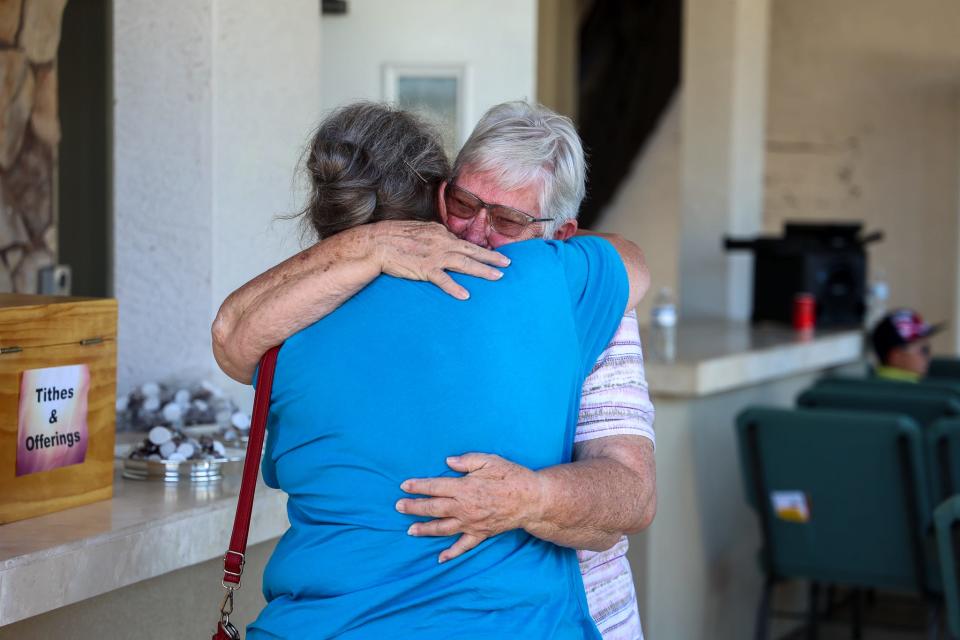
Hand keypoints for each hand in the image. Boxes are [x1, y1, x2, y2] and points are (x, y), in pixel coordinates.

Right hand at [369, 221, 510, 299]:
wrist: (377, 243)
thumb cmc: (394, 236)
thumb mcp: (419, 230)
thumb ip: (434, 235)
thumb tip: (445, 238)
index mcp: (440, 233)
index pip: (463, 243)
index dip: (479, 251)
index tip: (492, 256)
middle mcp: (441, 242)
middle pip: (471, 250)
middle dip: (491, 258)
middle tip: (507, 264)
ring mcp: (434, 255)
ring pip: (464, 263)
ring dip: (482, 270)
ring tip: (497, 277)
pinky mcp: (425, 269)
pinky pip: (443, 280)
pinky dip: (455, 288)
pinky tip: (466, 295)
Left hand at [396, 453, 542, 562]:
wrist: (532, 500)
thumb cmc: (512, 476)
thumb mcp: (490, 461)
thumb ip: (467, 461)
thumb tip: (448, 462)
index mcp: (465, 487)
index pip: (435, 486)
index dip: (418, 486)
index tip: (404, 486)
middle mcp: (465, 507)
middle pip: (433, 508)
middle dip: (414, 507)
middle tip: (398, 506)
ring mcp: (472, 523)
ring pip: (443, 528)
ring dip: (425, 529)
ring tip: (410, 530)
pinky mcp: (481, 534)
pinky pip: (463, 546)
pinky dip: (451, 553)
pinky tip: (440, 558)